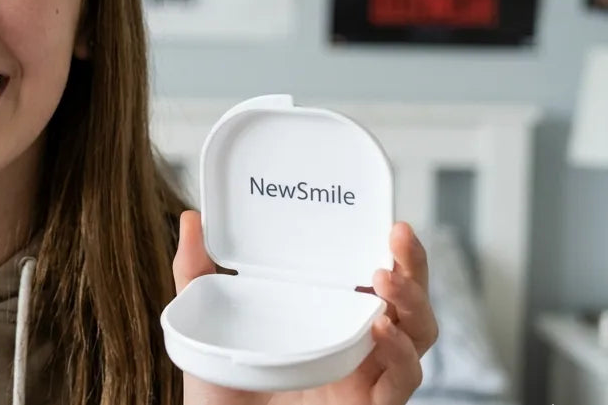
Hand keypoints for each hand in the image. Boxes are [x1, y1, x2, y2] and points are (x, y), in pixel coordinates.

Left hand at [173, 211, 437, 404]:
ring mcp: (365, 373)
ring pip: (417, 335)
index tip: (385, 220)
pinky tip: (383, 332)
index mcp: (327, 315)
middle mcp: (354, 341)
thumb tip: (191, 220)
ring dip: (412, 302)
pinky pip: (402, 381)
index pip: (371, 275)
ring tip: (385, 279)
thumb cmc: (222, 386)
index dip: (389, 249)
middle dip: (413, 264)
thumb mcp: (206, 324)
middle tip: (398, 234)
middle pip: (406, 299)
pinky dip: (401, 355)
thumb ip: (196, 275)